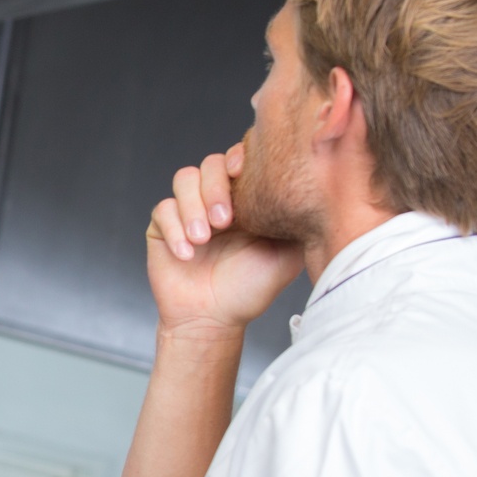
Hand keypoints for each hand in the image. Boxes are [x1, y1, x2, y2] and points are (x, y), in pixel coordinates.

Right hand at [146, 145, 303, 338]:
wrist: (213, 320)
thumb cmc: (249, 289)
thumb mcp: (286, 255)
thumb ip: (296, 222)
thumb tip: (313, 190)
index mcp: (245, 199)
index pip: (239, 160)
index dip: (238, 157)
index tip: (241, 172)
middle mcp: (215, 199)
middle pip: (210, 164)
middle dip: (215, 188)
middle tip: (224, 222)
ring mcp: (187, 211)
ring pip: (183, 179)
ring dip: (193, 206)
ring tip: (203, 239)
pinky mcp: (162, 227)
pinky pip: (163, 210)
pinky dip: (174, 229)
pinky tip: (187, 254)